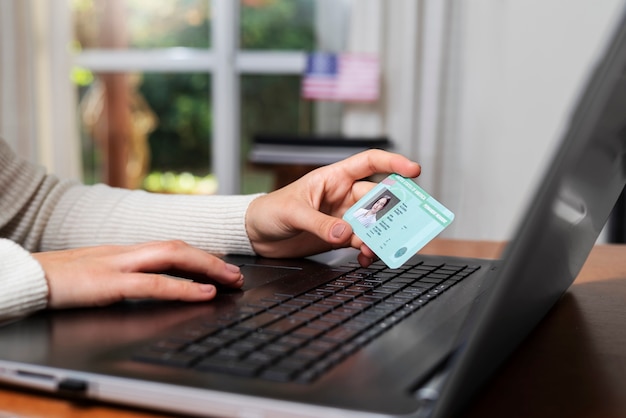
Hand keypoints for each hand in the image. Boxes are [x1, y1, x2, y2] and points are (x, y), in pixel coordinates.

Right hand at [32, 240, 243, 308]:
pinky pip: (154, 284)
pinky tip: (203, 293)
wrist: (24, 278)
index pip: (169, 247)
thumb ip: (124, 277)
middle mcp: (126, 253)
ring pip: (173, 257)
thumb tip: (151, 285)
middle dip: (211, 259)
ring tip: (231, 279)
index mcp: (124, 252)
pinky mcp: (109, 283)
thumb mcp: (98, 275)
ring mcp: (118, 265)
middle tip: (237, 273)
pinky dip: (183, 287)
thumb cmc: (59, 280)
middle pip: (178, 247)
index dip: (198, 255)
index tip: (220, 265)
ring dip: (207, 267)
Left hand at [246, 149, 420, 264]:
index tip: (413, 171)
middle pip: (377, 199)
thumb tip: (345, 233)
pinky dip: (366, 252)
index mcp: (333, 178)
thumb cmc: (270, 211)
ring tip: (373, 250)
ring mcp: (342, 217)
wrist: (256, 234)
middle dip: (390, 212)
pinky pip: (361, 243)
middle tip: (399, 225)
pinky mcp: (338, 237)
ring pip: (372, 224)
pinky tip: (363, 259)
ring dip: (377, 237)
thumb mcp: (292, 213)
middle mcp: (342, 195)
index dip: (393, 162)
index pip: (369, 162)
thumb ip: (319, 223)